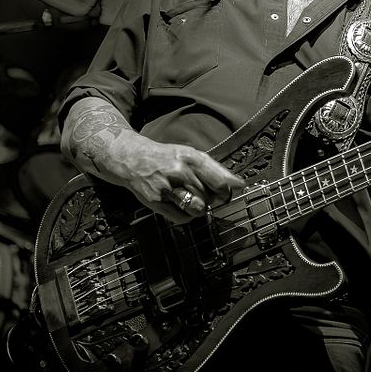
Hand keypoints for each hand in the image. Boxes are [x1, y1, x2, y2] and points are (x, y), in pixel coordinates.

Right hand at [112, 136, 243, 223]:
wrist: (132, 159)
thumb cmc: (166, 158)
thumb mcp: (190, 154)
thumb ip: (213, 169)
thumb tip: (238, 185)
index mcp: (191, 158)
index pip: (219, 180)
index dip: (230, 189)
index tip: (237, 189)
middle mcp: (179, 172)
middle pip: (210, 197)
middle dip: (212, 198)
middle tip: (205, 192)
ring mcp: (167, 188)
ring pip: (198, 208)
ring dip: (200, 207)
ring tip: (193, 198)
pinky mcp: (156, 202)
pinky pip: (182, 218)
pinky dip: (187, 215)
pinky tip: (181, 205)